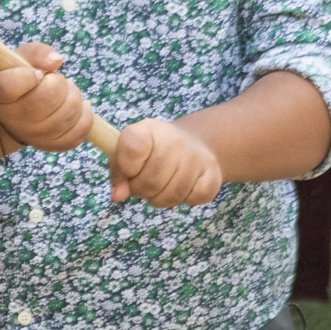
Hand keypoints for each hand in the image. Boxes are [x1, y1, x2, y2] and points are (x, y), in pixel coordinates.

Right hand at [0, 42, 94, 153]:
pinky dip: (86, 115)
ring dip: (74, 96)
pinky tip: (80, 106)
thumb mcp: (22, 59)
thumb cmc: (21, 78)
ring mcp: (33, 135)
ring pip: (68, 113)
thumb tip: (56, 60)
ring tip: (65, 92)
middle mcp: (12, 118)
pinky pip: (79, 131)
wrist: (16, 112)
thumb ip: (37, 52)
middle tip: (54, 80)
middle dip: (59, 82)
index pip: (9, 86)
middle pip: (49, 97)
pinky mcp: (52, 145)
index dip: (28, 76)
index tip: (37, 73)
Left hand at [108, 118, 223, 207]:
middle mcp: (173, 140)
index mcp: (146, 130)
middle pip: (150, 181)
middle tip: (143, 184)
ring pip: (172, 195)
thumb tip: (118, 196)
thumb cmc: (151, 152)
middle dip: (142, 190)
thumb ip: (118, 174)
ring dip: (160, 199)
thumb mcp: (128, 154)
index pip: (131, 149)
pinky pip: (194, 199)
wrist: (193, 142)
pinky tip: (182, 186)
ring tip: (160, 187)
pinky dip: (185, 199)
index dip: (126, 168)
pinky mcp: (213, 173)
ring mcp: (196, 156)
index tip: (129, 170)